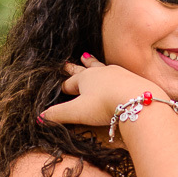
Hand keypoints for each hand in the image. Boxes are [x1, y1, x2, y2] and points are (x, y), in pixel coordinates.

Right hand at [42, 54, 164, 127]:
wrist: (137, 100)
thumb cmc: (104, 105)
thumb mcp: (77, 112)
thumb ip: (58, 114)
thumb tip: (40, 118)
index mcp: (85, 79)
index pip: (70, 83)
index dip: (63, 87)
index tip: (58, 85)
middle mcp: (100, 73)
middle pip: (85, 69)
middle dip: (75, 67)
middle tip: (69, 62)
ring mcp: (117, 73)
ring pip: (101, 67)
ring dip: (93, 64)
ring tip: (88, 58)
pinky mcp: (131, 78)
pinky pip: (118, 73)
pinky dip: (112, 74)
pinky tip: (115, 74)